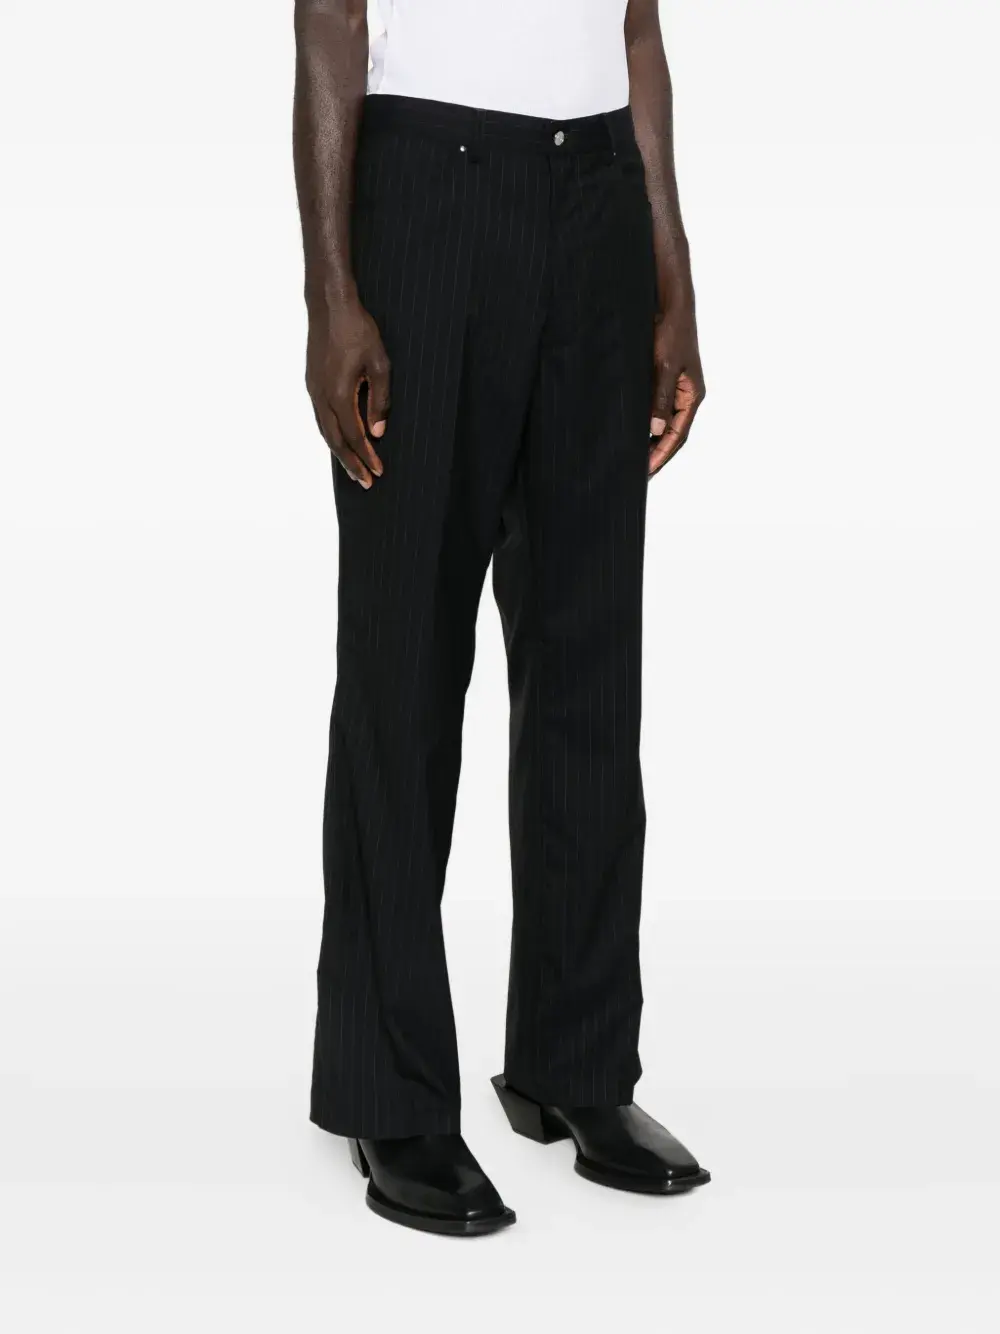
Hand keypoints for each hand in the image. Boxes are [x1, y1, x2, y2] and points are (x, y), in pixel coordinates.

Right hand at [306, 297, 390, 487]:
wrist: (329, 305)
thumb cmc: (358, 330)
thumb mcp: (379, 365)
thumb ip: (380, 400)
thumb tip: (378, 431)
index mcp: (338, 395)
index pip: (355, 436)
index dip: (368, 456)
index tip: (379, 471)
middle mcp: (321, 397)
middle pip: (336, 441)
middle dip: (351, 463)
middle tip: (366, 482)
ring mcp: (313, 390)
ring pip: (325, 431)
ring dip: (340, 452)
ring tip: (353, 469)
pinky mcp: (312, 382)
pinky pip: (320, 417)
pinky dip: (331, 435)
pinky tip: (340, 440)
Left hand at [648, 299, 705, 478]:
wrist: (669, 303)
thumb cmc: (672, 331)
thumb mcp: (665, 366)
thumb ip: (661, 398)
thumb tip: (655, 430)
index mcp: (691, 396)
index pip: (678, 435)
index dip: (662, 455)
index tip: (646, 472)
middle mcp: (684, 396)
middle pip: (671, 434)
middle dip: (656, 454)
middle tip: (637, 474)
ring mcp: (673, 388)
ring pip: (661, 423)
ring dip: (649, 441)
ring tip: (632, 459)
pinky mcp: (660, 379)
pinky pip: (653, 408)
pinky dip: (643, 423)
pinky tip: (630, 431)